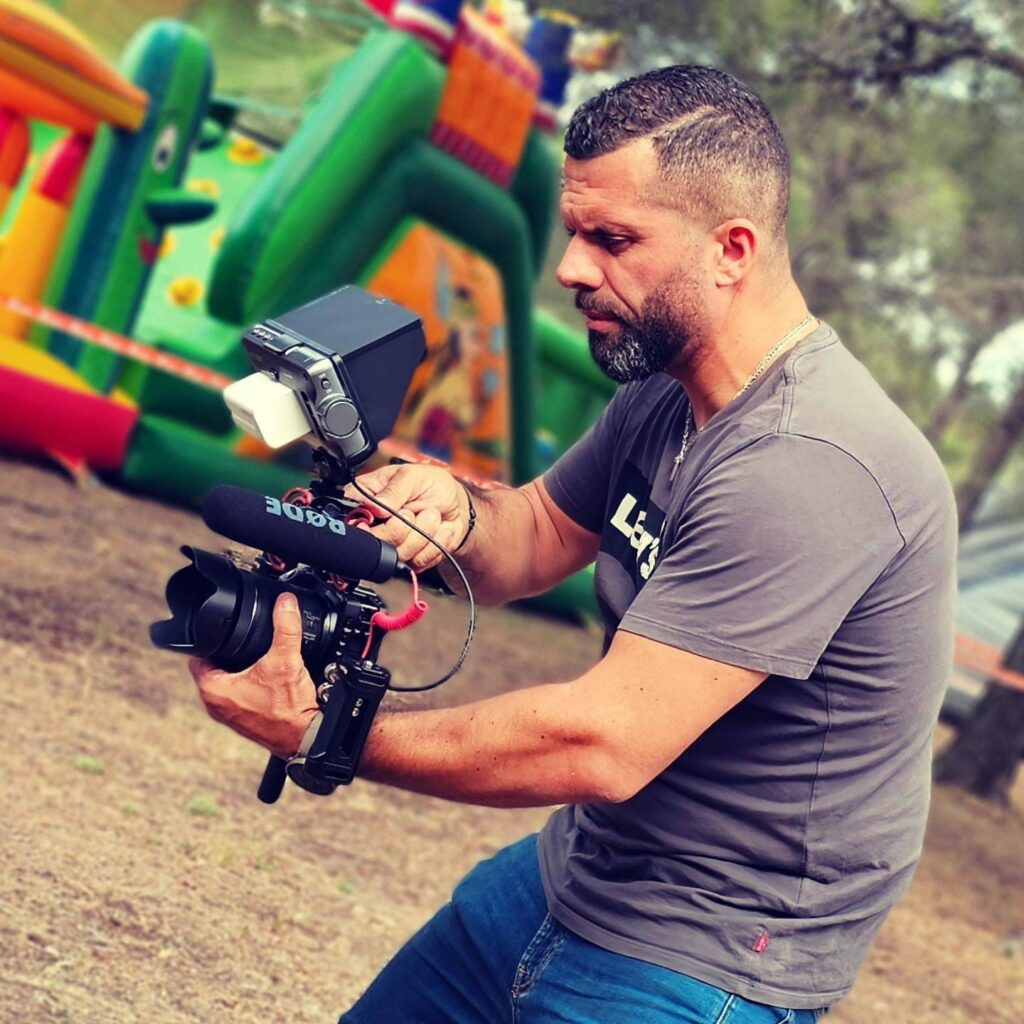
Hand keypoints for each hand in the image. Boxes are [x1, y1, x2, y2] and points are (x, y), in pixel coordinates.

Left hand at [188, 593, 318, 758]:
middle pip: (213, 666)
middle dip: (227, 652)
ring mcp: (229, 714)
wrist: (305, 739)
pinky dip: (249, 682)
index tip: (225, 628)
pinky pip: (239, 693)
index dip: (211, 639)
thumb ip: (286, 627)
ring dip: (238, 668)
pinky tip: (266, 677)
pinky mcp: (244, 719)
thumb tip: (286, 602)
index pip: (198, 655)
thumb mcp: (286, 660)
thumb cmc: (287, 711)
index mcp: (213, 690)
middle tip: (244, 639)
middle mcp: (215, 704)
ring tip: (256, 656)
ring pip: (226, 680)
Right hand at [347, 463, 470, 570]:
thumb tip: (375, 505)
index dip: (366, 525)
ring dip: (423, 534)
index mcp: (365, 500)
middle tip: (412, 511)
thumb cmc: (430, 484)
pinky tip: (437, 529)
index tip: (386, 515)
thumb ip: (394, 490)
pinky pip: (418, 562)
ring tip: (430, 515)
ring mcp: (392, 545)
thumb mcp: (412, 476)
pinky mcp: (409, 559)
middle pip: (374, 543)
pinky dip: (435, 544)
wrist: (456, 504)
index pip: (352, 520)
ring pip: (398, 555)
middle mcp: (375, 526)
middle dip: (400, 529)